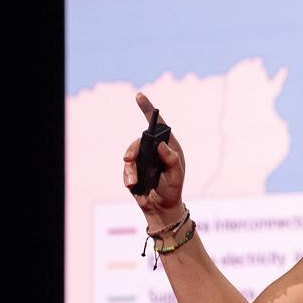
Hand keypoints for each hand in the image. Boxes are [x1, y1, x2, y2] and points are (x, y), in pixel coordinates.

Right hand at [123, 92, 186, 225]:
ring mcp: (143, 159)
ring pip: (130, 155)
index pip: (159, 125)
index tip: (139, 96)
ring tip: (133, 181)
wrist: (161, 206)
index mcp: (169, 147)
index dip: (148, 110)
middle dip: (132, 149)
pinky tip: (132, 184)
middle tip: (129, 159)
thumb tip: (162, 144)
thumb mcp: (176, 176)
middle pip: (139, 141)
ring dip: (130, 168)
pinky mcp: (133, 169)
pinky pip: (126, 168)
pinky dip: (128, 176)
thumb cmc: (172, 189)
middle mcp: (155, 150)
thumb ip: (172, 160)